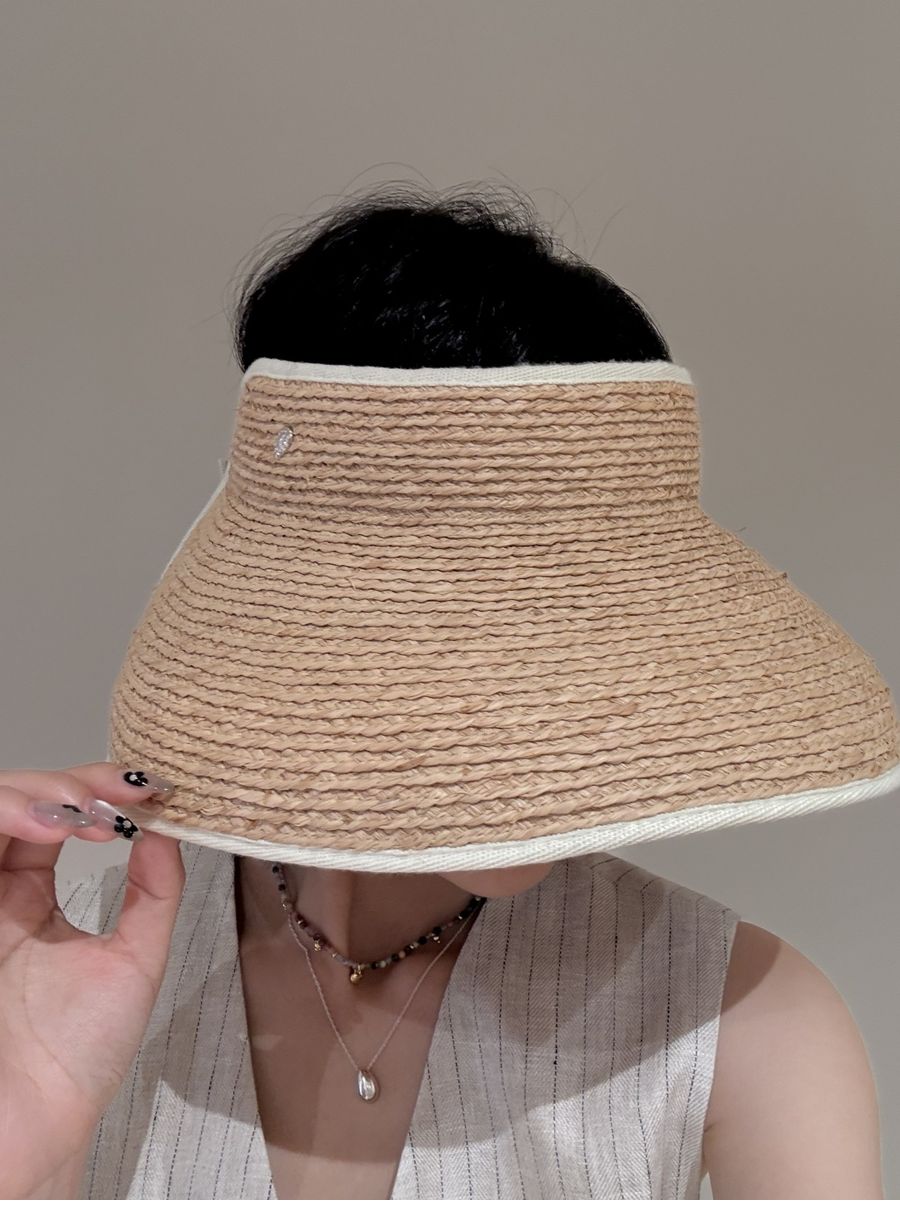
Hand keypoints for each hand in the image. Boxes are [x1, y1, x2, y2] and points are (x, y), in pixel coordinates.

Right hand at [0, 762, 184, 1197]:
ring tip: (84, 811)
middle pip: (17, 803)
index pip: (55, 818)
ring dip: (35, 794)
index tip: (148, 788)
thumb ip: (152, 894)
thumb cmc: (75, 1060)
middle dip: (70, 784)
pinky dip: (3, 818)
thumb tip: (167, 829)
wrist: (34, 1127)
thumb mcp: (134, 962)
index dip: (98, 791)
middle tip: (116, 797)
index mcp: (31, 902)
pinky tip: (50, 828)